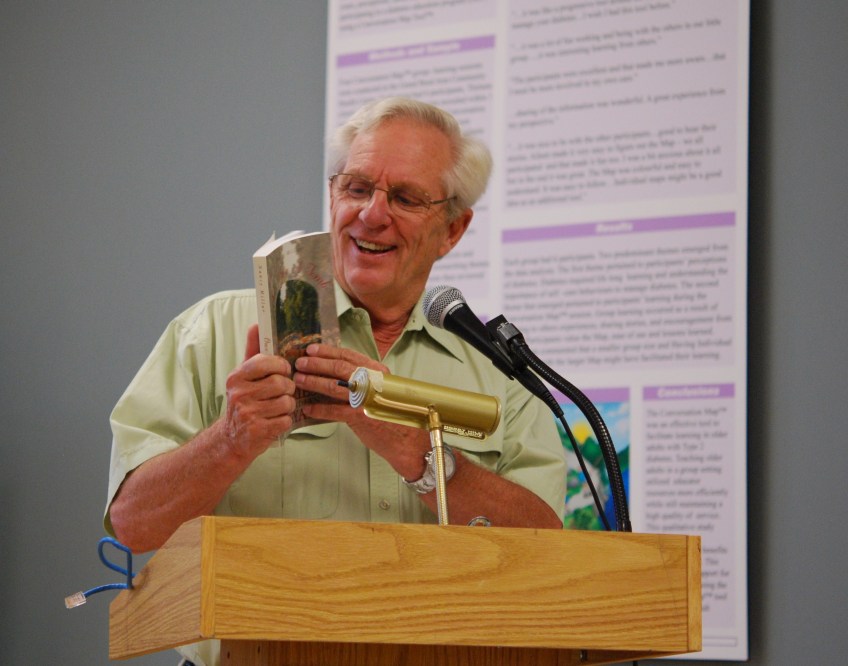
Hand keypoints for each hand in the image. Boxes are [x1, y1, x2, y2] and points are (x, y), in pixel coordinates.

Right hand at [222, 324, 296, 459]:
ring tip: (278, 407)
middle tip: (282, 393)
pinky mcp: (257, 430)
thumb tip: (256, 324)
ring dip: (288, 406)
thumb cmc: (244, 401)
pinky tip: (275, 421)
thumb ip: (253, 350)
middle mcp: (239, 393)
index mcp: (237, 376)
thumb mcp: (245, 376)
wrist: (232, 438)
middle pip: (280, 383)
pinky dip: (285, 421)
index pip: (266, 361)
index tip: (283, 371)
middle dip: (287, 388)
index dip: (281, 366)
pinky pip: (286, 420)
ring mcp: (247, 413)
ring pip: (286, 402)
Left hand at [294, 344, 431, 478]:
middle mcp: (373, 382)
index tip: (312, 349)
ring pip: (334, 386)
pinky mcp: (361, 417)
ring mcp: (367, 399)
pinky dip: (319, 410)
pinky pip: (334, 411)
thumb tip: (337, 374)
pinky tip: (308, 409)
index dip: (328, 352)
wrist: (409, 441)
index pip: (349, 356)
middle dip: (316, 364)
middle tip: (300, 363)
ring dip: (313, 382)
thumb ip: (364, 380)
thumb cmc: (395, 415)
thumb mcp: (383, 390)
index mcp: (378, 372)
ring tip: (299, 380)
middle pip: (339, 367)